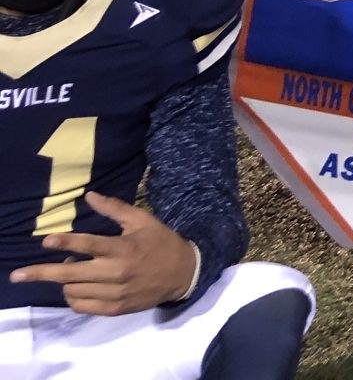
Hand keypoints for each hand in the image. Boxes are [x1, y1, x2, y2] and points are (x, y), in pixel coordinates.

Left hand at [10, 192, 197, 314]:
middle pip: (69, 275)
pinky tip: (78, 287)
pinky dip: (73, 297)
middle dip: (40, 273)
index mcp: (123, 248)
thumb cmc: (160, 242)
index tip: (45, 242)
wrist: (183, 273)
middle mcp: (116, 273)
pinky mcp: (114, 309)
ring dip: (64, 282)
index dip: (65, 243)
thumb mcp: (142, 220)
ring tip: (72, 271)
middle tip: (17, 276)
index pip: (88, 245)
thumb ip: (115, 209)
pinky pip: (81, 306)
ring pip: (72, 291)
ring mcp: (114, 293)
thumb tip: (89, 196)